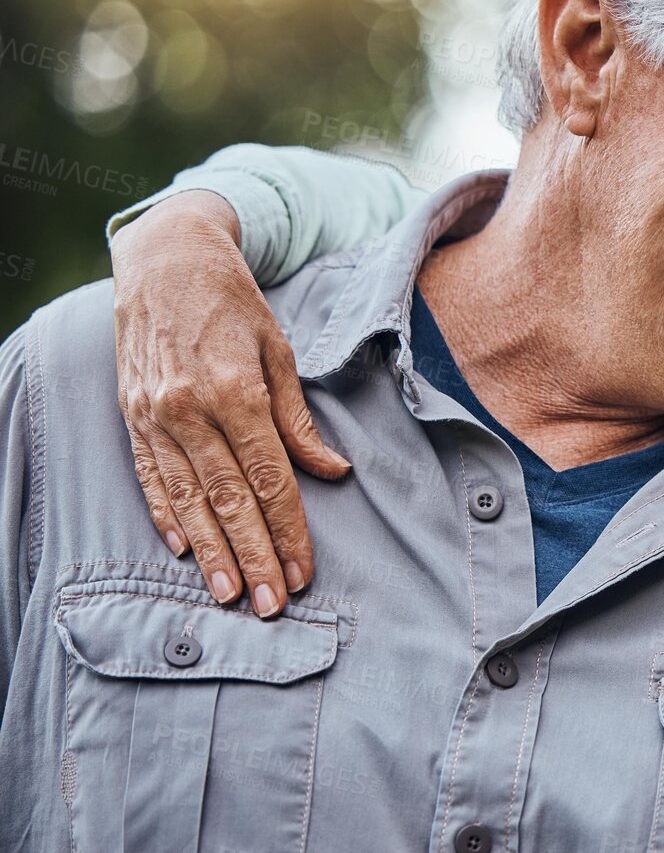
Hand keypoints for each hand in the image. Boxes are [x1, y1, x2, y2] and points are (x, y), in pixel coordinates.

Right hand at [112, 191, 350, 615]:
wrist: (166, 258)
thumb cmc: (234, 302)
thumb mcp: (279, 350)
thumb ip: (298, 417)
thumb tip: (332, 469)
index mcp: (235, 393)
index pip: (268, 479)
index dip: (288, 529)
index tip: (303, 571)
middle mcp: (189, 410)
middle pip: (227, 500)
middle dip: (252, 556)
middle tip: (271, 604)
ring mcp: (154, 416)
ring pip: (186, 498)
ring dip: (209, 552)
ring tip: (228, 595)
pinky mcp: (132, 416)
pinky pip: (151, 475)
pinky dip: (166, 515)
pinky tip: (183, 549)